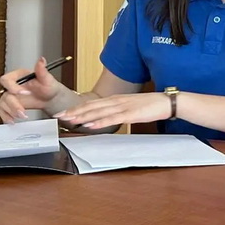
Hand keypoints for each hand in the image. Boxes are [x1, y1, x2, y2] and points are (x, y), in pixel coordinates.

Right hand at [0, 57, 64, 122]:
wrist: (50, 98)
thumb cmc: (47, 86)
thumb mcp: (46, 78)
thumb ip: (42, 70)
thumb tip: (41, 60)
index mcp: (18, 76)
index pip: (7, 80)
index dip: (13, 87)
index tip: (24, 93)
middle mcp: (12, 86)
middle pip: (5, 95)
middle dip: (13, 104)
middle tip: (23, 111)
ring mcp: (10, 96)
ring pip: (3, 104)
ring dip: (11, 112)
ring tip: (23, 116)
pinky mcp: (10, 106)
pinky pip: (2, 111)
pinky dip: (6, 116)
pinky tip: (12, 121)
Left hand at [56, 91, 173, 129]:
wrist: (166, 102)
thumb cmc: (149, 105)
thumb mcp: (129, 107)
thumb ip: (115, 112)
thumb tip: (102, 118)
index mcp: (115, 99)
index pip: (91, 103)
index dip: (75, 107)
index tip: (63, 112)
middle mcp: (116, 101)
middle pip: (91, 106)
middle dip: (73, 111)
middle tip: (59, 116)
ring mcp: (123, 107)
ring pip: (99, 112)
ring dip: (83, 116)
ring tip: (70, 120)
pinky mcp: (131, 114)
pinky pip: (113, 118)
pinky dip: (100, 122)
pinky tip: (91, 125)